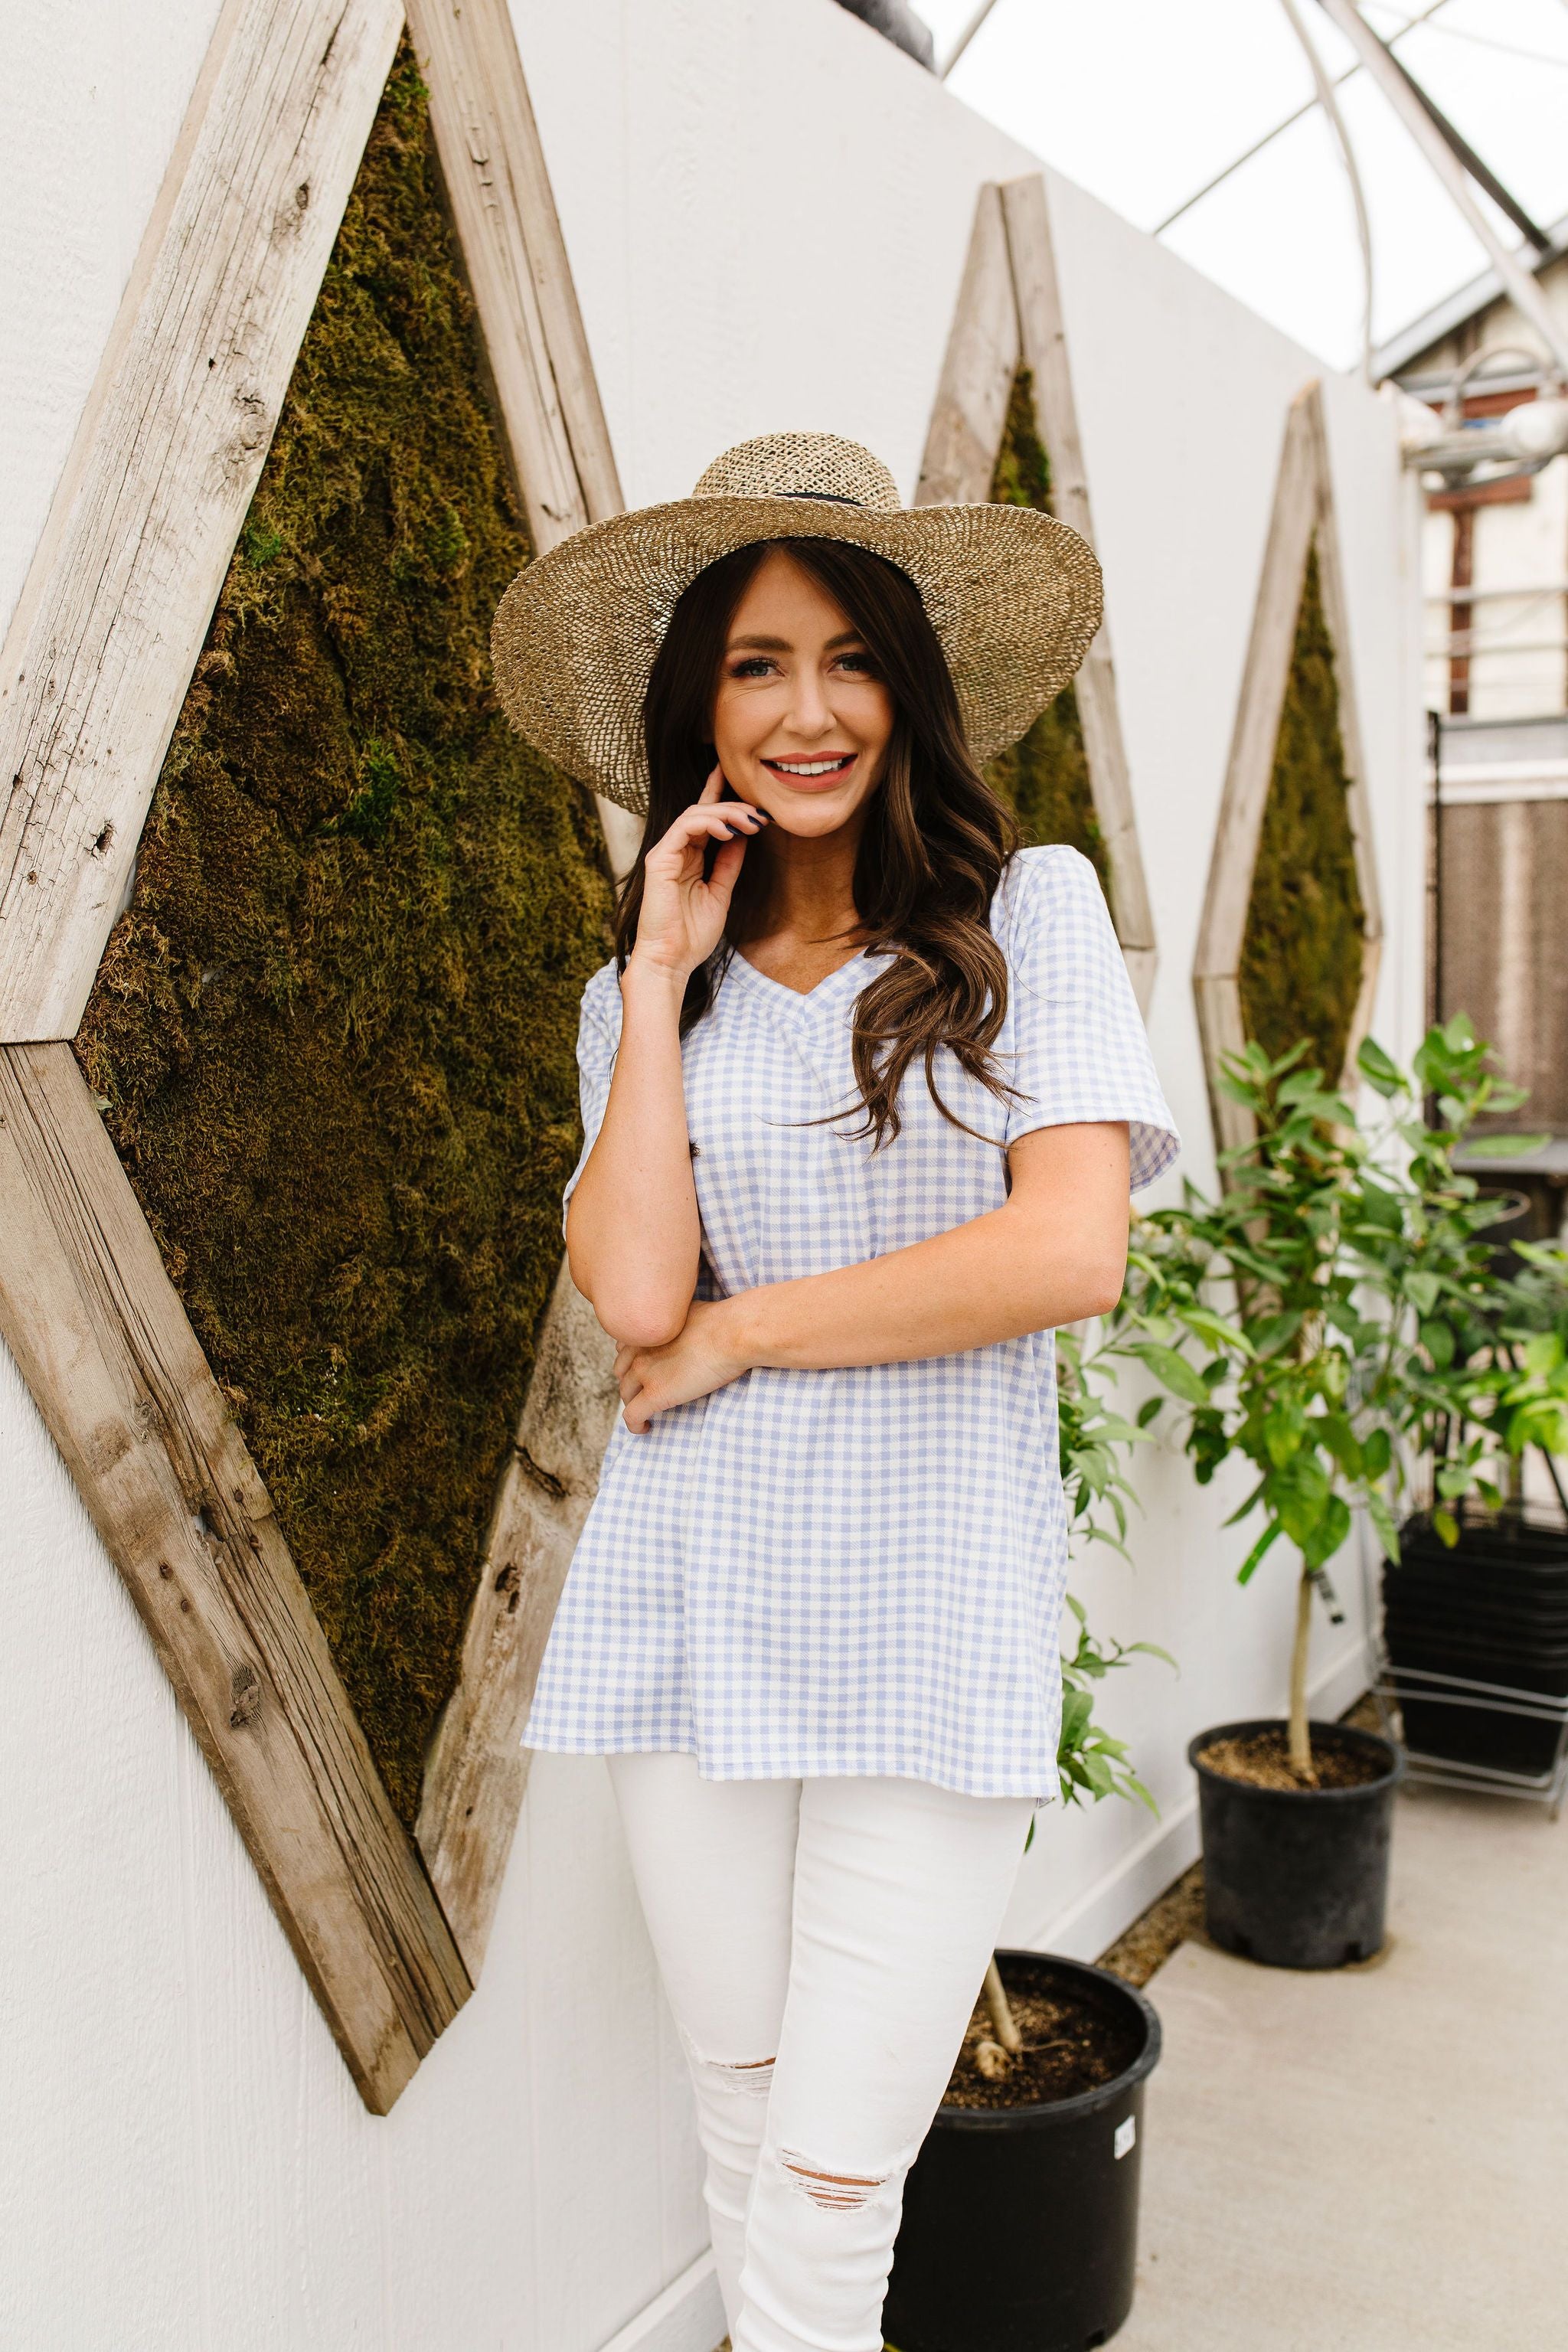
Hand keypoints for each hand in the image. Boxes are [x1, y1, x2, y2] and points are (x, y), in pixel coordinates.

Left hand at [615, 1299, 751, 1432]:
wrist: (730, 1335)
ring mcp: (644, 1373)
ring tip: (648, 1410)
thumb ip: (673, 1321)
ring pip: (626, 1395)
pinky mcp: (655, 1394)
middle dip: (632, 1381)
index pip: (623, 1349)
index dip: (632, 1361)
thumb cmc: (720, 1322)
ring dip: (634, 1403)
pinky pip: (632, 1416)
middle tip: (648, 1390)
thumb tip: (681, 1325)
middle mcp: (638, 1350)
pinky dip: (635, 1425)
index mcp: (646, 1331)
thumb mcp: (686, 1312)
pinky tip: (645, 1428)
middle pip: (621, 1371)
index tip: (645, 1369)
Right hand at [628, 769, 767, 983]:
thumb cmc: (691, 936)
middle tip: (760, 814)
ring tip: (749, 822)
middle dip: (734, 807)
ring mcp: (665, 854)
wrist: (671, 961)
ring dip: (726, 813)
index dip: (720, 796)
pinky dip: (708, 823)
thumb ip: (729, 865)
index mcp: (689, 858)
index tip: (746, 786)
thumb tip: (743, 837)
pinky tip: (728, 831)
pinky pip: (683, 829)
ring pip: (694, 814)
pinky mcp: (659, 860)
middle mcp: (675, 851)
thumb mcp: (720, 893)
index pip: (705, 819)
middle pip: (703, 812)